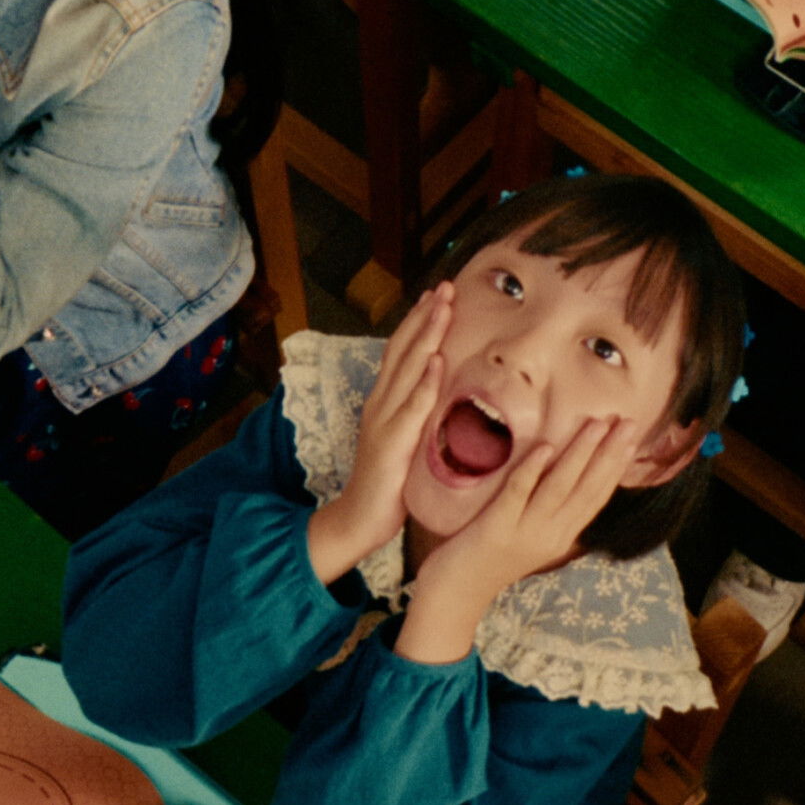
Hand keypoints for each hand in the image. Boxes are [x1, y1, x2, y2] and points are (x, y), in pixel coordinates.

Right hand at [306, 283, 451, 582]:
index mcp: (385, 402)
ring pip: (408, 368)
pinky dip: (424, 382)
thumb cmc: (387, 484)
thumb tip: (441, 393)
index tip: (438, 295)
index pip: (402, 352)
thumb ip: (418, 415)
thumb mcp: (405, 440)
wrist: (358, 519)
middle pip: (404, 349)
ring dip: (427, 334)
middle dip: (426, 315)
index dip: (419, 322)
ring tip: (444, 305)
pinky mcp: (392, 444)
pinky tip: (436, 361)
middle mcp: (381, 403)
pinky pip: (411, 408)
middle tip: (446, 285)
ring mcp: (385, 421)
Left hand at [419, 415, 638, 606]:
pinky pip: (518, 494)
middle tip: (628, 422)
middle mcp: (550, 535)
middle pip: (587, 490)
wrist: (455, 594)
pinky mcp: (496, 528)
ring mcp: (525, 533)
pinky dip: (533, 470)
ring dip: (580, 454)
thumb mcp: (529, 535)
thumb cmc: (488, 557)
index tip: (631, 438)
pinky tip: (545, 447)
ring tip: (597, 424)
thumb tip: (563, 471)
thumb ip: (547, 510)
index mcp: (561, 536)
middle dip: (609, 454)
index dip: (616, 467)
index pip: (596, 497)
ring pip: (559, 488)